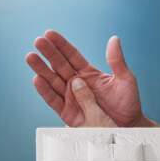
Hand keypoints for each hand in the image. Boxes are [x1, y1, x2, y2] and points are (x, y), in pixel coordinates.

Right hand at [26, 30, 156, 126]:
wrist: (128, 126)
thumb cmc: (128, 103)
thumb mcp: (125, 80)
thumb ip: (117, 61)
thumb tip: (114, 39)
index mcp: (88, 73)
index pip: (72, 56)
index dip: (61, 45)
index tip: (49, 33)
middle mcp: (77, 83)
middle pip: (59, 65)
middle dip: (48, 53)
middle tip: (38, 41)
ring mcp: (71, 97)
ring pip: (53, 81)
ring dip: (42, 69)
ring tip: (31, 57)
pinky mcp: (68, 113)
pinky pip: (54, 101)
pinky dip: (45, 91)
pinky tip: (37, 79)